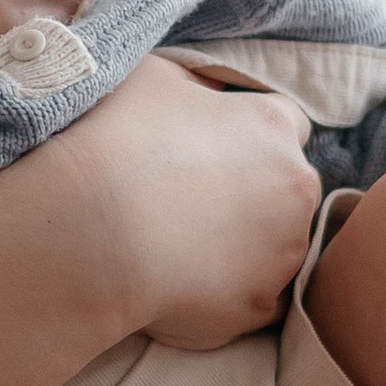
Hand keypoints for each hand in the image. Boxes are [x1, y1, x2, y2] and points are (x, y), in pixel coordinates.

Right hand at [77, 55, 322, 349]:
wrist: (91, 228)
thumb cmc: (114, 140)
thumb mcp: (151, 79)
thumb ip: (195, 86)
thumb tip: (208, 96)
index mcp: (270, 125)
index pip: (287, 125)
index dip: (251, 138)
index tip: (215, 151)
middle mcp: (294, 186)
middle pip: (288, 190)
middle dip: (254, 196)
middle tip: (191, 205)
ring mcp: (283, 251)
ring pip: (274, 249)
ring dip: (242, 248)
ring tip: (177, 252)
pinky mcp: (260, 306)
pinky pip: (250, 301)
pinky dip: (222, 298)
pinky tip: (178, 290)